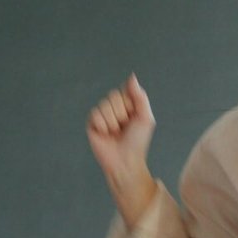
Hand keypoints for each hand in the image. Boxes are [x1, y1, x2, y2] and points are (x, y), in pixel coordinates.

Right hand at [87, 73, 156, 201]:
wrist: (125, 161)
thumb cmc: (137, 142)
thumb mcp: (145, 117)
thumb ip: (140, 96)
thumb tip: (132, 77)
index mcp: (128, 104)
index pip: (125, 90)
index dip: (130, 103)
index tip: (134, 116)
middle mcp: (114, 108)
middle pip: (113, 96)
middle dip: (121, 113)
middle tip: (124, 126)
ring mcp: (102, 115)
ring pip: (104, 105)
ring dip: (112, 121)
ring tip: (115, 132)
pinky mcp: (92, 123)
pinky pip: (95, 114)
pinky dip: (102, 125)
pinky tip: (106, 134)